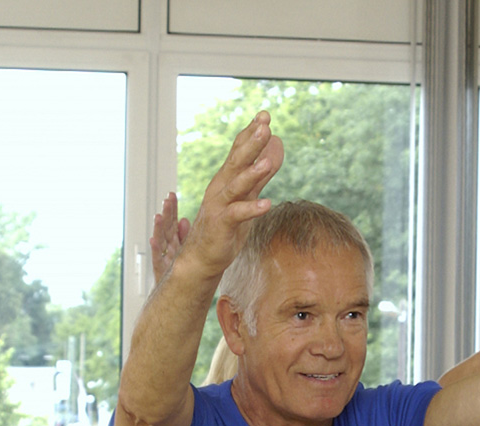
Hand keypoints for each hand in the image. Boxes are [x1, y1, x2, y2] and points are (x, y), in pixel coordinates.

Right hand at [150, 191, 191, 282]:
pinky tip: (153, 240)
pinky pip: (158, 258)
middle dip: (166, 214)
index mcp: (174, 244)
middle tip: (167, 200)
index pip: (172, 223)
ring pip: (161, 241)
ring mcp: (163, 258)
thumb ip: (184, 237)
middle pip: (166, 228)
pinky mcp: (160, 270)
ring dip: (159, 228)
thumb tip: (185, 220)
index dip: (171, 210)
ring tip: (159, 216)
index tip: (172, 195)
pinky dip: (156, 249)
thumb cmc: (183, 276)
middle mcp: (167, 249)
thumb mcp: (185, 254)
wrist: (177, 298)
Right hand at [182, 112, 284, 277]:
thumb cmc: (226, 226)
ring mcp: (220, 205)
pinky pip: (238, 214)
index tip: (265, 115)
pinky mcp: (222, 224)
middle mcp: (221, 187)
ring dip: (252, 173)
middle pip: (237, 160)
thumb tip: (276, 147)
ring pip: (236, 185)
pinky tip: (267, 204)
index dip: (251, 133)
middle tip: (265, 125)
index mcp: (227, 178)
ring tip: (268, 162)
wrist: (204, 256)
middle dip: (251, 143)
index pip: (239, 150)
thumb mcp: (248, 196)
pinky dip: (252, 209)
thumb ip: (262, 173)